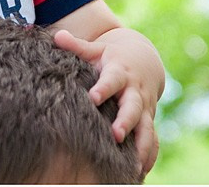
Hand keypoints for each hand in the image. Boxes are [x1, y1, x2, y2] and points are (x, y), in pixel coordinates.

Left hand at [53, 28, 161, 176]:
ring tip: (133, 166)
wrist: (143, 59)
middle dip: (126, 121)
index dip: (103, 88)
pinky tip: (139, 175)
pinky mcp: (148, 120)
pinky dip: (148, 157)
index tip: (93, 97)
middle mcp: (134, 91)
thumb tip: (57, 35)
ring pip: (146, 128)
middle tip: (116, 135)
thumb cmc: (111, 55)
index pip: (111, 80)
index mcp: (120, 72)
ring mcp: (144, 108)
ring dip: (141, 146)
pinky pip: (152, 140)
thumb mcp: (96, 48)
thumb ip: (77, 45)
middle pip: (132, 107)